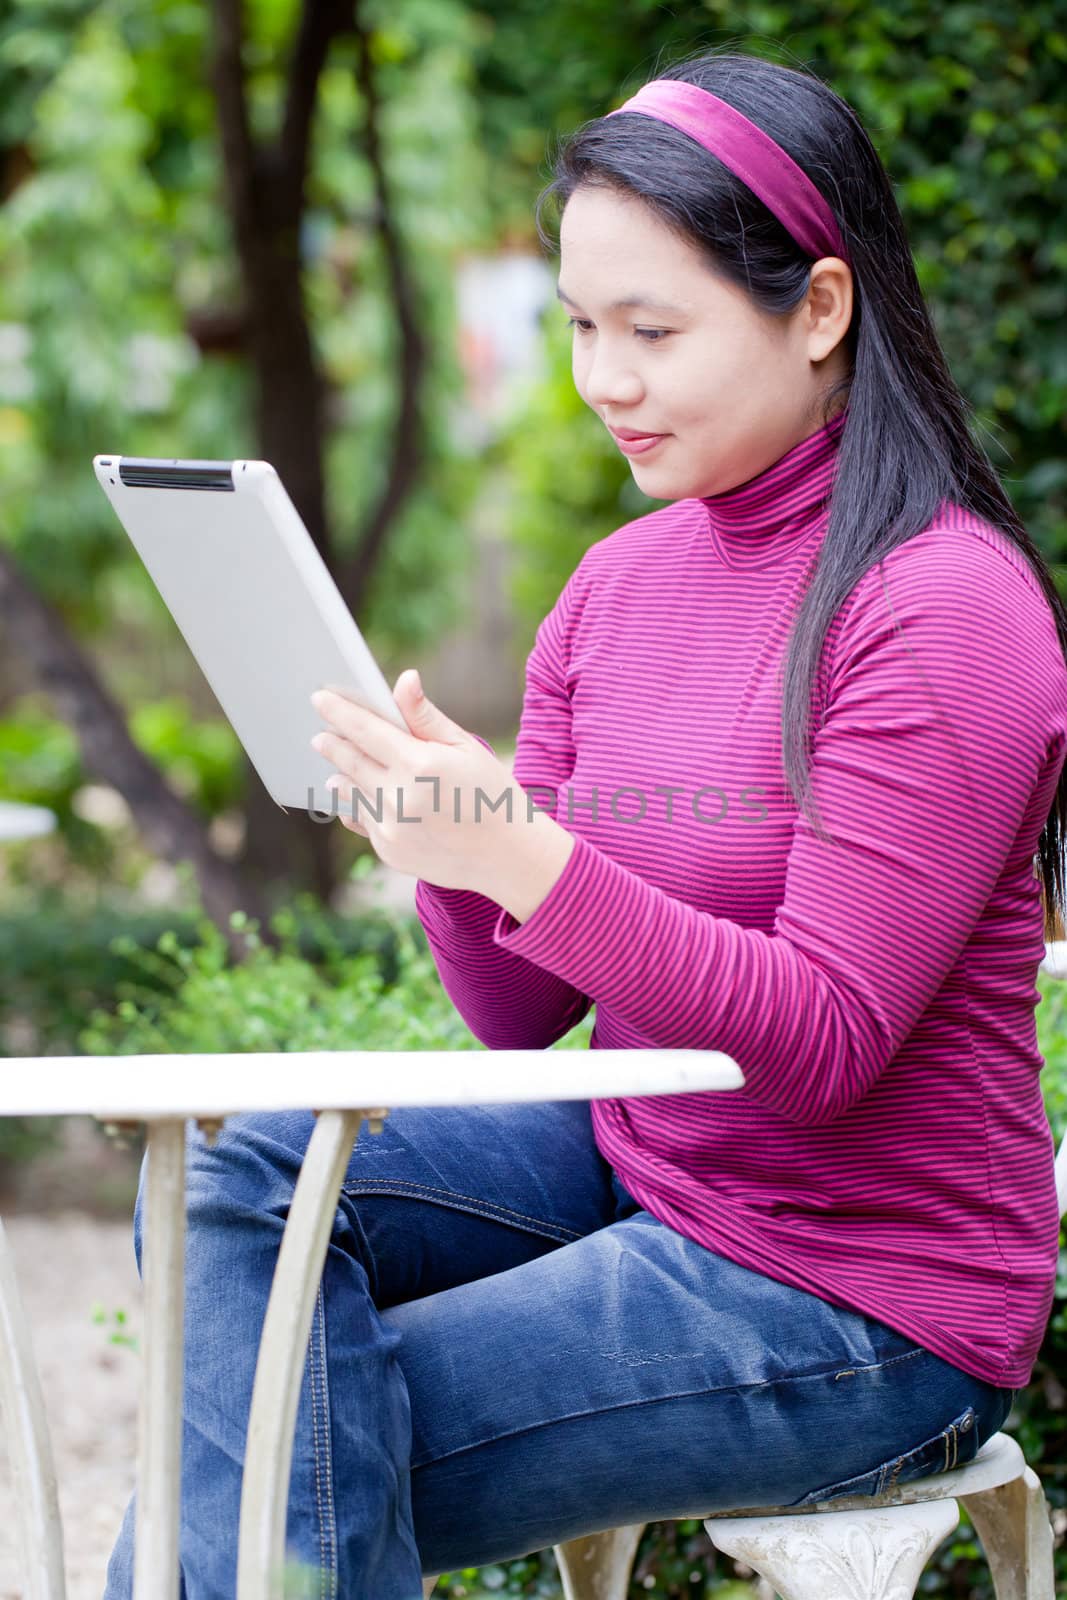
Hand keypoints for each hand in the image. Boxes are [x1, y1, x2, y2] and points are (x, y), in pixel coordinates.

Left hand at [309, 670, 539, 892]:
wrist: (507, 855)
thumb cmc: (490, 791)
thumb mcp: (464, 746)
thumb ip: (425, 716)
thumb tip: (404, 679)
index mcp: (418, 764)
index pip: (365, 730)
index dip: (339, 712)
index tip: (319, 698)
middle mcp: (398, 797)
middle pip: (349, 761)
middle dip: (331, 744)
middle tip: (319, 735)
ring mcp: (390, 828)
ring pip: (350, 793)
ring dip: (340, 775)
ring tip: (336, 767)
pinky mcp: (389, 851)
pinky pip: (363, 821)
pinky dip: (361, 806)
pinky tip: (365, 798)